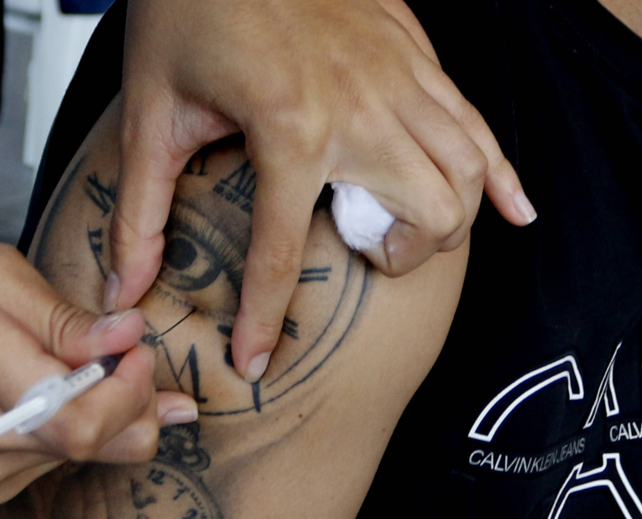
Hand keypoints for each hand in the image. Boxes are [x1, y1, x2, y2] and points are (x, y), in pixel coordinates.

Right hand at [0, 244, 197, 503]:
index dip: (130, 389)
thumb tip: (128, 335)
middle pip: (93, 445)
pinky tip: (61, 397)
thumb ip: (64, 315)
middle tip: (132, 363)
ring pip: (83, 460)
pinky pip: (54, 467)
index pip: (80, 416)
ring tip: (92, 371)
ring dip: (108, 418)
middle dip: (136, 405)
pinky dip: (75, 434)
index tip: (134, 349)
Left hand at [109, 0, 535, 381]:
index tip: (256, 359)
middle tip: (361, 251)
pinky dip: (503, 171)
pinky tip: (518, 208)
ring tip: (407, 230)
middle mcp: (362, 107)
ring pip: (469, 171)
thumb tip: (123, 286)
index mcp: (290, 128)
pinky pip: (478, 121)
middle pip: (429, 215)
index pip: (281, 254)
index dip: (264, 319)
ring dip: (448, 217)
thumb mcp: (152, 112)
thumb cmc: (190, 7)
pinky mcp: (415, 49)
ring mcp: (400, 74)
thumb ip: (140, 209)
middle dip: (400, 255)